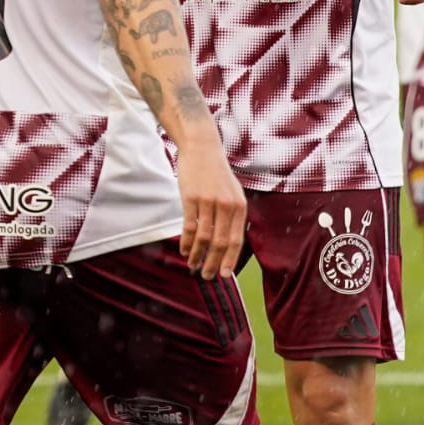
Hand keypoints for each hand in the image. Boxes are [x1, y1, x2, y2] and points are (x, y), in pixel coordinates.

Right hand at [175, 133, 245, 279]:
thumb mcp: (232, 192)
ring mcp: (208, 201)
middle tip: (206, 276)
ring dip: (197, 255)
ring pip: (204, 237)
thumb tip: (229, 242)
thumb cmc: (216, 173)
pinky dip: (186, 242)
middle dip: (213, 263)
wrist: (202, 148)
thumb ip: (233, 214)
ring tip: (192, 265)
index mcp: (239, 206)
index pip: (236, 240)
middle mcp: (226, 205)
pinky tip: (183, 250)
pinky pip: (189, 226)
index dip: (230, 260)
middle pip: (220, 243)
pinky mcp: (191, 198)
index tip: (225, 276)